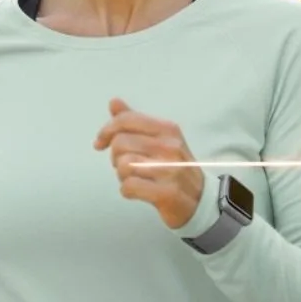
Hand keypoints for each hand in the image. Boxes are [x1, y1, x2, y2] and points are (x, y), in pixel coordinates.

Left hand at [93, 98, 204, 228]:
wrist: (200, 199)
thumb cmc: (175, 167)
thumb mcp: (161, 139)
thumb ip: (135, 121)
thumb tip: (114, 102)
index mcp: (168, 129)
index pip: (127, 119)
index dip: (106, 130)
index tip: (100, 143)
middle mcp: (170, 147)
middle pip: (120, 143)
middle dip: (116, 157)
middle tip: (128, 165)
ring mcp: (169, 170)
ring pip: (123, 165)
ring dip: (122, 175)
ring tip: (136, 178)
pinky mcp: (166, 193)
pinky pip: (128, 186)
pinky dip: (127, 190)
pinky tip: (139, 191)